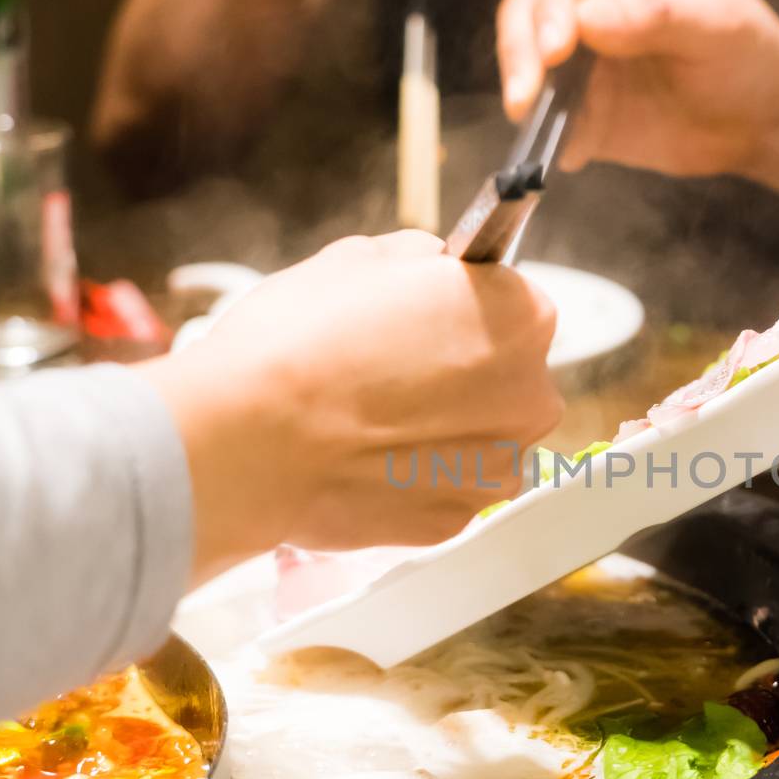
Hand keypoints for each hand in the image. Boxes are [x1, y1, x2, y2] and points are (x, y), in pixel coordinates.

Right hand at [141, 231, 561, 577]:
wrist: (248, 441)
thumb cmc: (296, 346)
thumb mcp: (356, 260)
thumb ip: (416, 259)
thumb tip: (430, 263)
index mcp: (518, 317)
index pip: (511, 303)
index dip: (461, 309)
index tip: (426, 317)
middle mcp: (529, 395)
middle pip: (507, 376)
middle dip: (460, 372)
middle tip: (389, 369)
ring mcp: (497, 466)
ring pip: (481, 438)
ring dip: (442, 429)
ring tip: (370, 419)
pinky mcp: (459, 519)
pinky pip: (445, 487)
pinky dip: (414, 477)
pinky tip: (365, 460)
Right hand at [497, 0, 778, 176]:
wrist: (759, 119)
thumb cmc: (746, 53)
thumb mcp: (717, 25)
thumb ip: (656, 17)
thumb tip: (585, 20)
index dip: (554, 1)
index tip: (559, 44)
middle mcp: (589, 1)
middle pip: (529, 8)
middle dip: (522, 46)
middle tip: (529, 88)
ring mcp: (579, 57)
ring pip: (526, 60)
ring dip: (522, 87)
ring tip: (527, 116)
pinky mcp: (579, 109)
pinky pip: (550, 119)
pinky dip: (548, 135)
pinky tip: (564, 151)